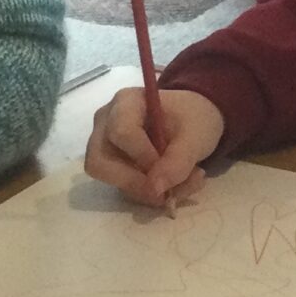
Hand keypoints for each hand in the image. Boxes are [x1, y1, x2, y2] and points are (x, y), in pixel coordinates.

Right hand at [86, 87, 223, 207]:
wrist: (192, 120)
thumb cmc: (193, 118)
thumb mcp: (195, 136)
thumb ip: (177, 161)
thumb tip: (155, 190)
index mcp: (125, 103)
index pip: (121, 133)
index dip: (143, 157)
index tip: (171, 170)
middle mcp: (105, 123)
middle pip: (100, 162)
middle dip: (136, 184)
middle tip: (168, 193)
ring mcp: (104, 145)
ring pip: (110, 179)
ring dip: (147, 192)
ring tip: (184, 184)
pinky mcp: (112, 165)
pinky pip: (121, 186)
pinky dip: (149, 193)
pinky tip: (175, 185)